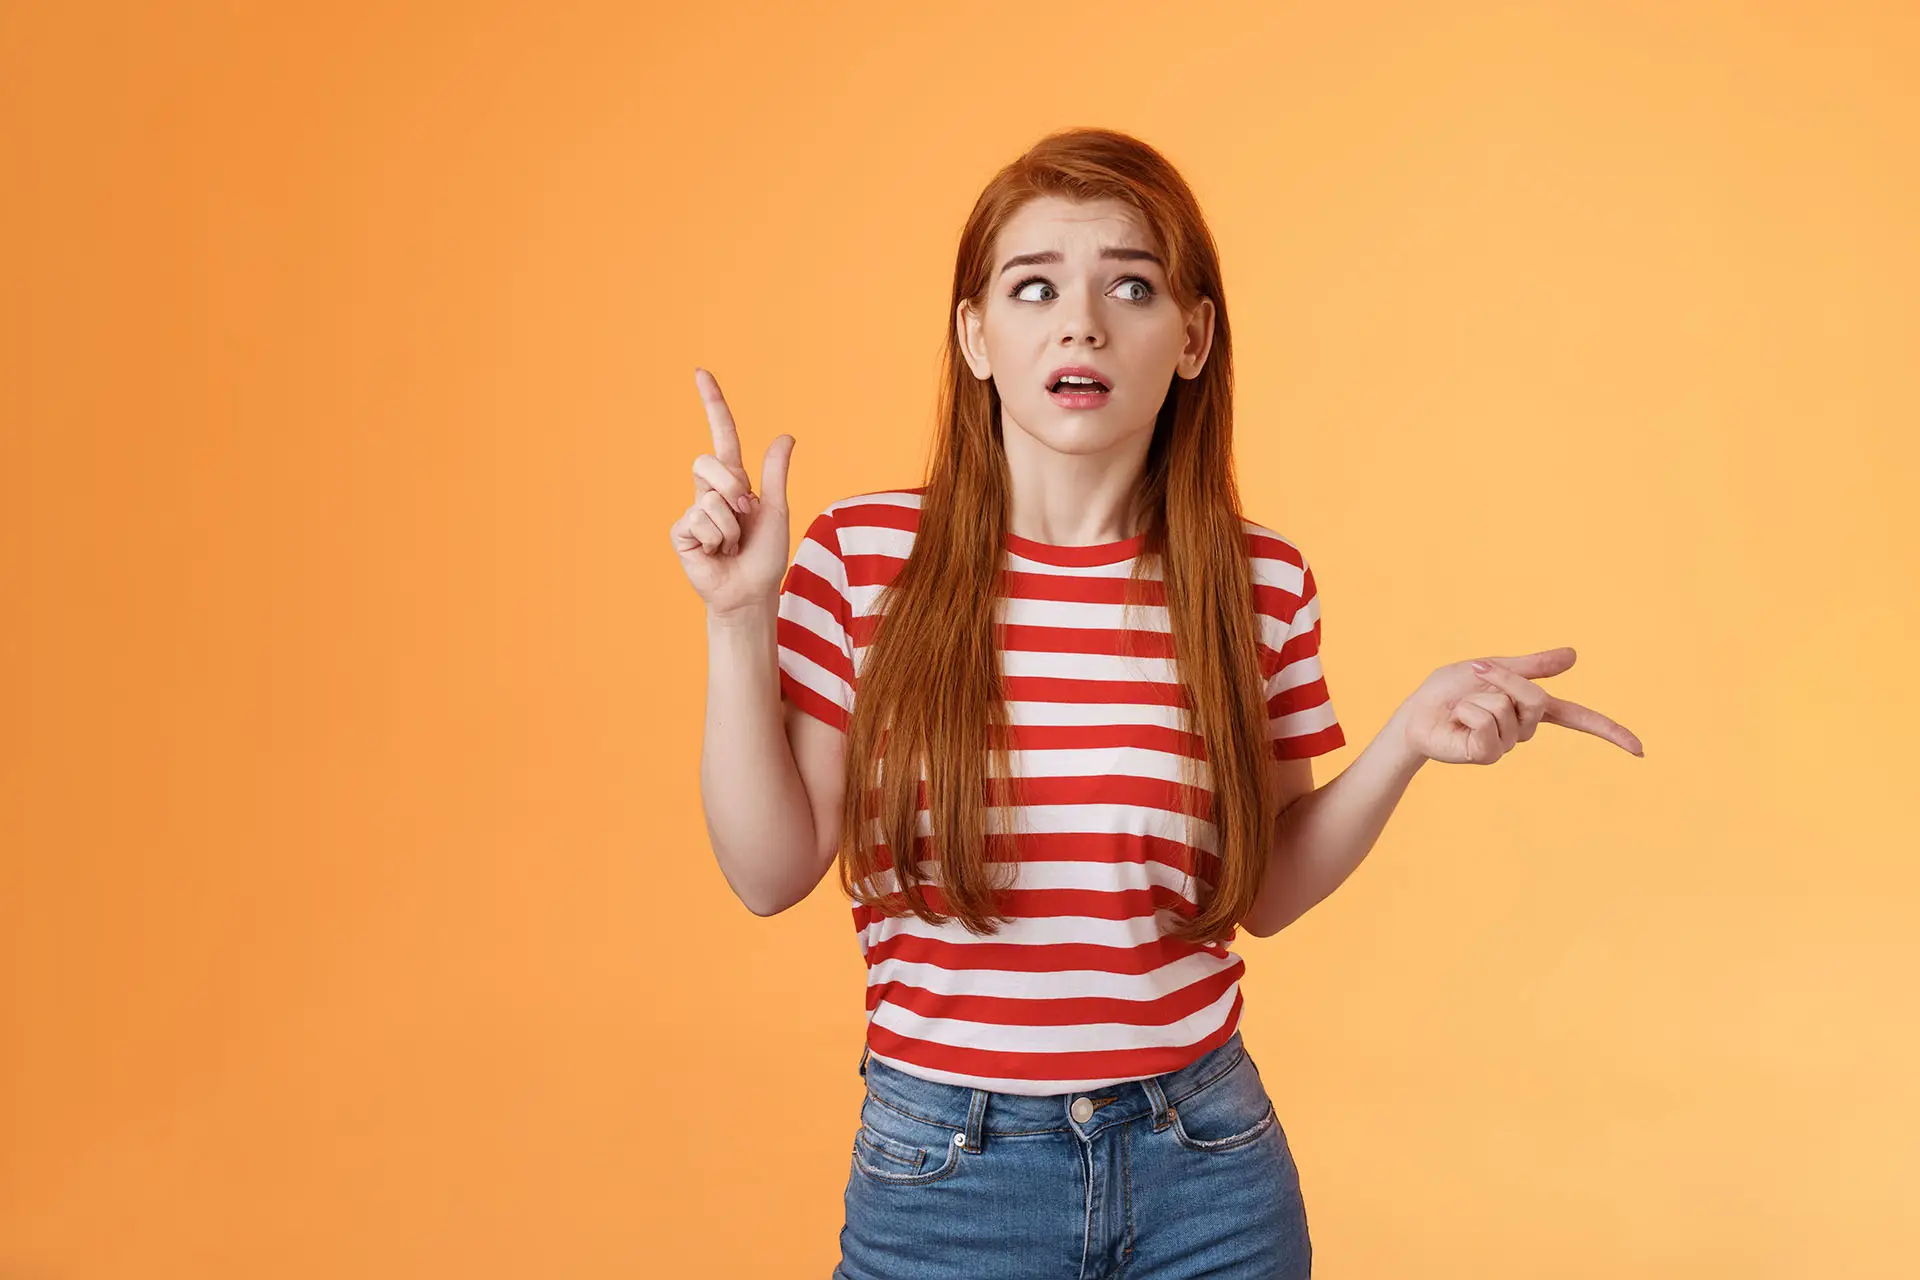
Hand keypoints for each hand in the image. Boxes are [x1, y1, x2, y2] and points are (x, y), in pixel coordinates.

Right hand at [668, 367, 796, 616]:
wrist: (751, 591)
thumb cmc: (764, 556)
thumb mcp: (776, 510)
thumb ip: (775, 474)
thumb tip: (785, 435)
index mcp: (734, 481)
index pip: (722, 436)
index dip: (713, 404)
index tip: (701, 372)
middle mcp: (709, 492)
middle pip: (709, 462)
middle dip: (733, 488)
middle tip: (743, 517)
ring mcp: (693, 511)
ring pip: (710, 498)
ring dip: (730, 526)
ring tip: (731, 544)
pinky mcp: (681, 533)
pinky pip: (698, 519)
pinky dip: (715, 538)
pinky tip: (715, 553)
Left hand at [1397, 647, 1643, 764]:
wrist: (1417, 710)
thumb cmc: (1451, 691)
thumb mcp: (1494, 668)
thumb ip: (1533, 666)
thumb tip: (1574, 655)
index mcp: (1532, 708)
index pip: (1579, 719)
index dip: (1609, 732)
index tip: (1639, 750)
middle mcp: (1524, 730)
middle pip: (1535, 699)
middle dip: (1503, 680)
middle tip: (1476, 677)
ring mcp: (1506, 746)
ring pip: (1506, 709)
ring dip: (1478, 696)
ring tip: (1462, 705)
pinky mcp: (1485, 755)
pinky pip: (1486, 724)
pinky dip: (1468, 712)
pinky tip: (1458, 720)